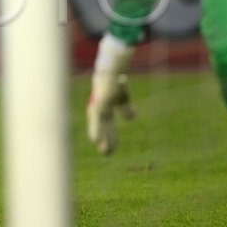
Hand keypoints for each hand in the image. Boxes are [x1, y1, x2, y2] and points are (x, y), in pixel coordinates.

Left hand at [86, 35, 134, 155]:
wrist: (111, 72)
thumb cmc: (116, 82)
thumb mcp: (123, 97)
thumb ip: (125, 108)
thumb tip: (131, 119)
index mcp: (105, 110)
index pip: (107, 126)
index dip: (110, 137)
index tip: (112, 149)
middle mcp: (100, 110)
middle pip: (103, 128)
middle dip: (106, 141)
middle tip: (107, 154)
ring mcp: (98, 108)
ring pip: (99, 127)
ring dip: (102, 139)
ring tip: (104, 152)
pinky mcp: (99, 105)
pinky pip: (98, 121)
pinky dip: (96, 130)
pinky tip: (95, 141)